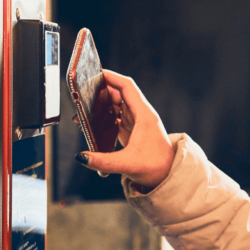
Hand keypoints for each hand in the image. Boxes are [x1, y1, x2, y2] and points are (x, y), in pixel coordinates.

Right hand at [73, 70, 174, 189]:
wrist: (168, 175)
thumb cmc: (156, 167)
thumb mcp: (127, 164)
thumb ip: (102, 162)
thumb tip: (81, 157)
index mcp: (143, 115)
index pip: (127, 87)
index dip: (112, 77)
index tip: (96, 73)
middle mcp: (140, 115)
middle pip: (119, 93)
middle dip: (101, 90)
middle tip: (83, 92)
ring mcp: (136, 121)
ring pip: (116, 104)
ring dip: (100, 103)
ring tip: (83, 108)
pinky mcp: (131, 129)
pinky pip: (115, 115)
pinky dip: (103, 115)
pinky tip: (91, 122)